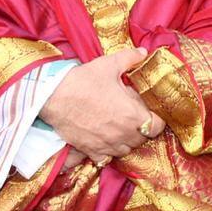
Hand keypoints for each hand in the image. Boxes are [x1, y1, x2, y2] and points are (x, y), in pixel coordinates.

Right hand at [39, 49, 165, 163]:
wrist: (53, 97)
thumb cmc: (83, 81)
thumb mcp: (109, 64)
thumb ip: (130, 58)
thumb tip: (143, 52)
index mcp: (133, 115)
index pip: (158, 126)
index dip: (157, 118)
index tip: (150, 111)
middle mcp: (123, 134)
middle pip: (143, 139)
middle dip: (142, 127)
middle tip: (133, 114)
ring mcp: (107, 145)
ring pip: (126, 150)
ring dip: (127, 140)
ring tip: (119, 126)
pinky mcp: (91, 151)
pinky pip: (106, 159)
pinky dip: (108, 152)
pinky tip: (104, 139)